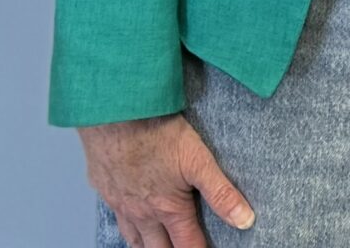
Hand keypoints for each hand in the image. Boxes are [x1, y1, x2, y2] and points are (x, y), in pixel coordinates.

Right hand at [81, 115, 252, 246]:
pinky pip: (115, 217)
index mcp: (168, 209)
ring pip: (133, 237)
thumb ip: (221, 193)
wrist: (115, 115)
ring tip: (158, 245)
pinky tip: (130, 218)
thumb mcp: (199, 160)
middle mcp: (142, 213)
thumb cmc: (157, 133)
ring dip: (147, 245)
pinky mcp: (104, 188)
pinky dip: (126, 225)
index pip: (188, 244)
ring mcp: (120, 203)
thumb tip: (245, 220)